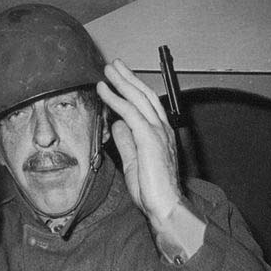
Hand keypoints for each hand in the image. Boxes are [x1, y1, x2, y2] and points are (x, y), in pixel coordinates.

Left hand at [97, 59, 181, 227]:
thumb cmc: (152, 190)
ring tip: (108, 70)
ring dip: (122, 81)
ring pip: (138, 98)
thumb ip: (126, 141)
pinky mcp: (149, 138)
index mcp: (160, 134)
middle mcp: (162, 128)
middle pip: (144, 95)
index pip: (146, 105)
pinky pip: (130, 112)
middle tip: (114, 65)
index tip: (119, 79)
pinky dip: (116, 99)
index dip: (133, 90)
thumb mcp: (133, 161)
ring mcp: (157, 132)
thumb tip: (116, 125)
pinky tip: (105, 90)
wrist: (165, 205)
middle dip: (128, 77)